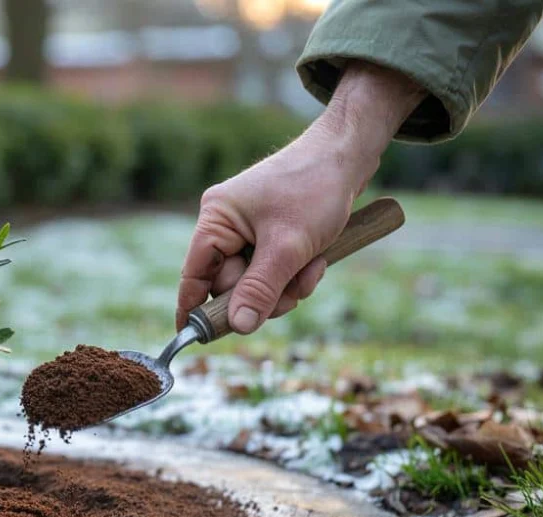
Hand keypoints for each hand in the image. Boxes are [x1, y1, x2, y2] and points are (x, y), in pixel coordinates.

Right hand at [175, 62, 425, 334]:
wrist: (351, 153)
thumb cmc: (316, 188)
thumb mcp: (288, 247)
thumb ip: (260, 289)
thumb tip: (238, 327)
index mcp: (216, 219)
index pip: (194, 274)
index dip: (194, 307)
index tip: (191, 338)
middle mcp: (226, 224)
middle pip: (229, 284)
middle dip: (263, 294)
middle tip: (291, 295)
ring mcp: (249, 228)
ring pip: (256, 281)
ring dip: (286, 286)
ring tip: (312, 268)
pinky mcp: (272, 232)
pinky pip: (274, 269)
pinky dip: (295, 273)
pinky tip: (317, 261)